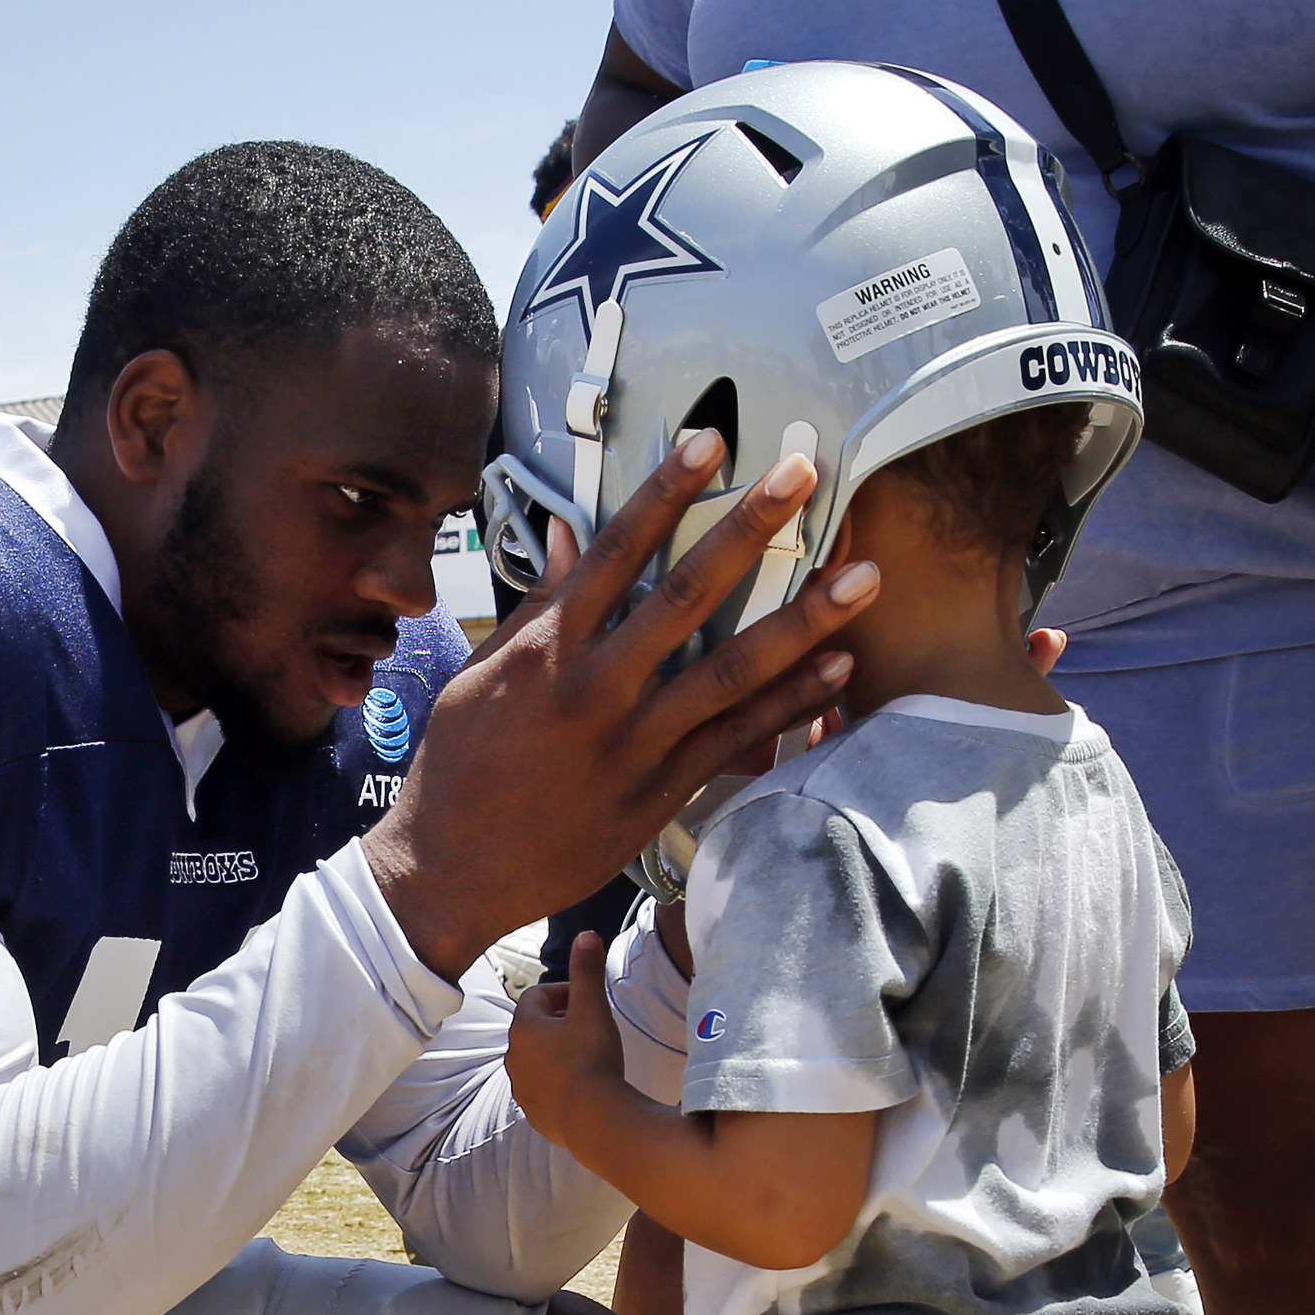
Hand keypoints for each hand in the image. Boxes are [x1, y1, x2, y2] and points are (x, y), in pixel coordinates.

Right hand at [362, 431, 871, 975]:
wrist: (452, 871)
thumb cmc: (458, 771)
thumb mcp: (479, 679)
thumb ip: (536, 609)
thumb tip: (567, 538)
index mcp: (547, 650)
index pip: (616, 551)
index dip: (666, 492)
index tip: (711, 443)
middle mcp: (596, 687)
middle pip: (687, 594)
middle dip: (750, 529)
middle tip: (805, 476)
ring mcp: (635, 741)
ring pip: (733, 668)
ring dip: (805, 620)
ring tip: (862, 577)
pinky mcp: (661, 790)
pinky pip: (740, 737)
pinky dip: (793, 703)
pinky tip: (838, 667)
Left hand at [498, 929, 622, 1132]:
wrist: (593, 1119)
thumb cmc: (592, 1058)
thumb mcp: (593, 1008)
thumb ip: (587, 970)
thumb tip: (586, 934)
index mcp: (523, 1028)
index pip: (536, 996)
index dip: (563, 992)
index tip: (586, 1001)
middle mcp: (513, 1057)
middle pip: (534, 1028)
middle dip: (559, 1023)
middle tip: (590, 1026)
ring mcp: (520, 1087)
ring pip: (536, 1060)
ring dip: (556, 1053)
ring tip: (587, 1057)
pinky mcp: (532, 1112)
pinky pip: (542, 1089)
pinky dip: (558, 1082)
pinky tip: (582, 1085)